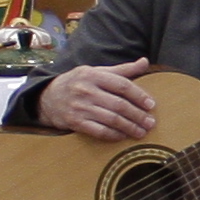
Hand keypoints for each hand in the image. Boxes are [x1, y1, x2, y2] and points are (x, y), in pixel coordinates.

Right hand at [38, 60, 156, 141]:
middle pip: (119, 104)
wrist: (48, 97)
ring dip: (129, 127)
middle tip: (150, 123)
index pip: (122, 85)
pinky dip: (113, 135)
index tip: (151, 105)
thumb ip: (122, 70)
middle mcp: (86, 90)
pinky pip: (99, 131)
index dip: (139, 95)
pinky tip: (123, 137)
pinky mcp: (75, 122)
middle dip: (137, 115)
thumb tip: (145, 62)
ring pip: (111, 119)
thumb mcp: (97, 71)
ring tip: (141, 132)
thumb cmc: (78, 83)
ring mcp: (80, 107)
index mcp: (94, 75)